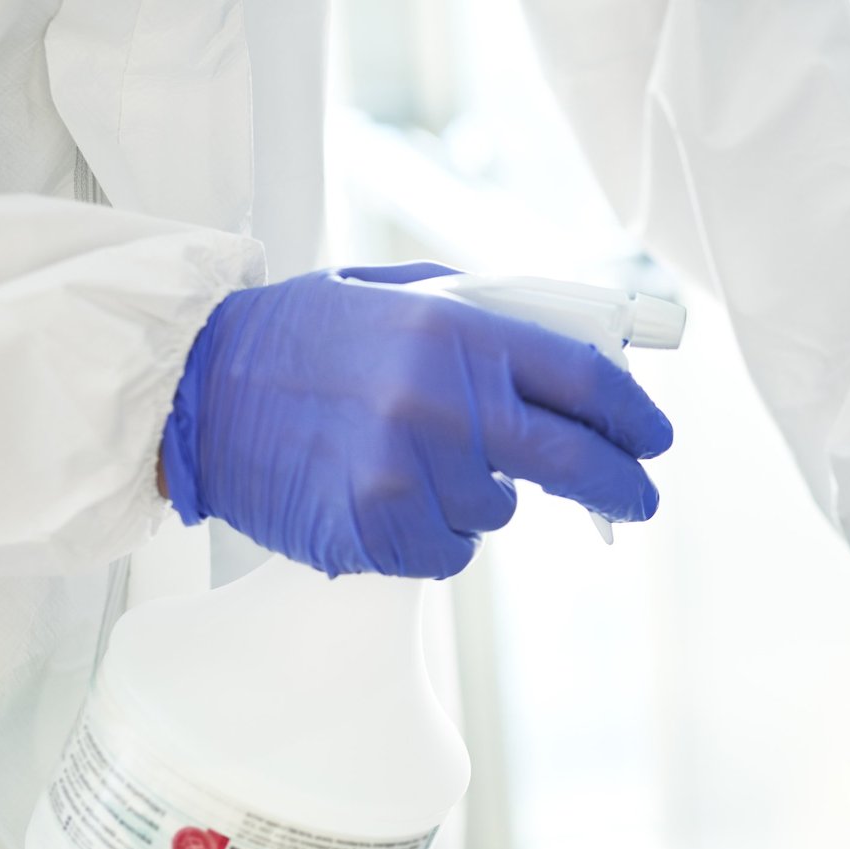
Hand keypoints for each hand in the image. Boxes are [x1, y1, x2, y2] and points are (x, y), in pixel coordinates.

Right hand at [161, 262, 672, 576]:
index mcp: (456, 330)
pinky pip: (447, 551)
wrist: (196, 389)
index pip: (584, 379)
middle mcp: (442, 400)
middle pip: (573, 459)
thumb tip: (578, 361)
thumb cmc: (302, 339)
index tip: (654, 439)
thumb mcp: (399, 297)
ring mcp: (410, 470)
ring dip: (478, 497)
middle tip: (638, 496)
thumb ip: (488, 322)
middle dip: (619, 484)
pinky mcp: (378, 528)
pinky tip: (386, 495)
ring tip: (410, 459)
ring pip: (498, 512)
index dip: (634, 415)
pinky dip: (433, 535)